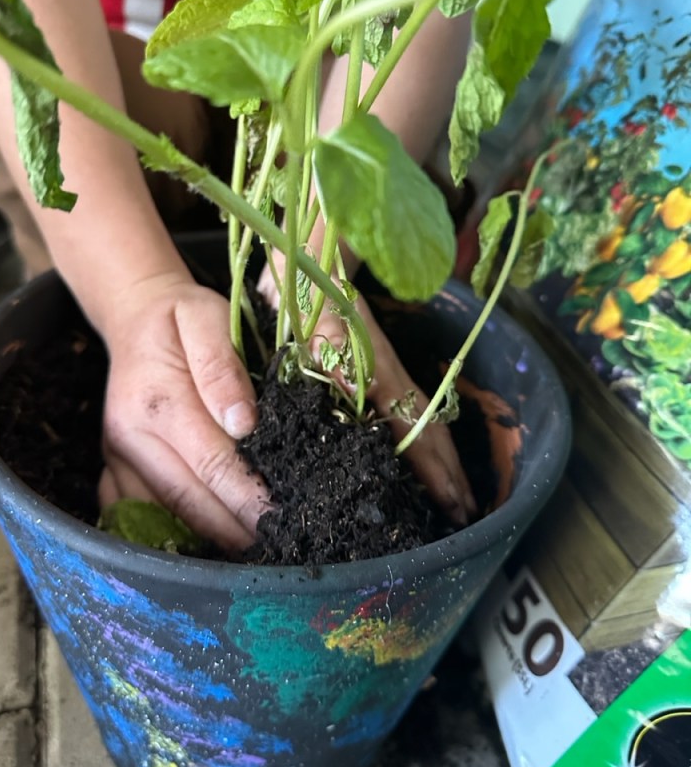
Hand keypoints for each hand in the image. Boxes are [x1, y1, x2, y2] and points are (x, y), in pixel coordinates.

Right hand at [98, 272, 268, 550]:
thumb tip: (243, 423)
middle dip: (233, 530)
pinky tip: (205, 543)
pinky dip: (169, 531)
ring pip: (161, 512)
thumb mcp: (208, 316)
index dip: (249, 497)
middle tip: (276, 550)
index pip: (213, 463)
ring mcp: (116, 454)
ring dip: (205, 538)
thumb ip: (223, 367)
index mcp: (158, 400)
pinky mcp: (113, 463)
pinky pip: (136, 510)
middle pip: (187, 499)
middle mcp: (129, 435)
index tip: (283, 518)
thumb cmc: (181, 315)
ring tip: (248, 555)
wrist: (133, 315)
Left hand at [258, 267, 476, 525]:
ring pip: (420, 418)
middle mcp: (386, 372)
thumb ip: (335, 360)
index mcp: (373, 368)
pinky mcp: (373, 365)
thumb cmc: (304, 290)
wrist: (311, 251)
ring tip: (452, 495)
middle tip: (463, 514)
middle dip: (447, 471)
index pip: (413, 425)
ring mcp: (383, 368)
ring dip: (438, 458)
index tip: (452, 502)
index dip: (433, 465)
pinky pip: (405, 406)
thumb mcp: (310, 324)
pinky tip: (419, 456)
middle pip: (426, 427)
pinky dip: (420, 435)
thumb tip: (357, 403)